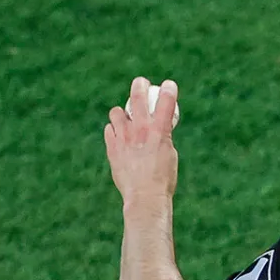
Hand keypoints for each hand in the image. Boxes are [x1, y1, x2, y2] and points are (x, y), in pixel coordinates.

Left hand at [105, 77, 179, 205]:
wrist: (145, 196)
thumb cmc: (164, 179)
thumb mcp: (170, 154)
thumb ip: (162, 137)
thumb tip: (158, 129)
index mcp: (160, 131)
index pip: (166, 101)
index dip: (168, 89)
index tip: (169, 85)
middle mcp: (141, 130)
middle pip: (137, 97)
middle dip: (140, 85)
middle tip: (141, 83)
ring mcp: (123, 137)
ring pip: (116, 112)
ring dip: (122, 113)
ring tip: (126, 120)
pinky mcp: (112, 147)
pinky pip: (109, 130)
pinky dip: (114, 131)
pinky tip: (119, 137)